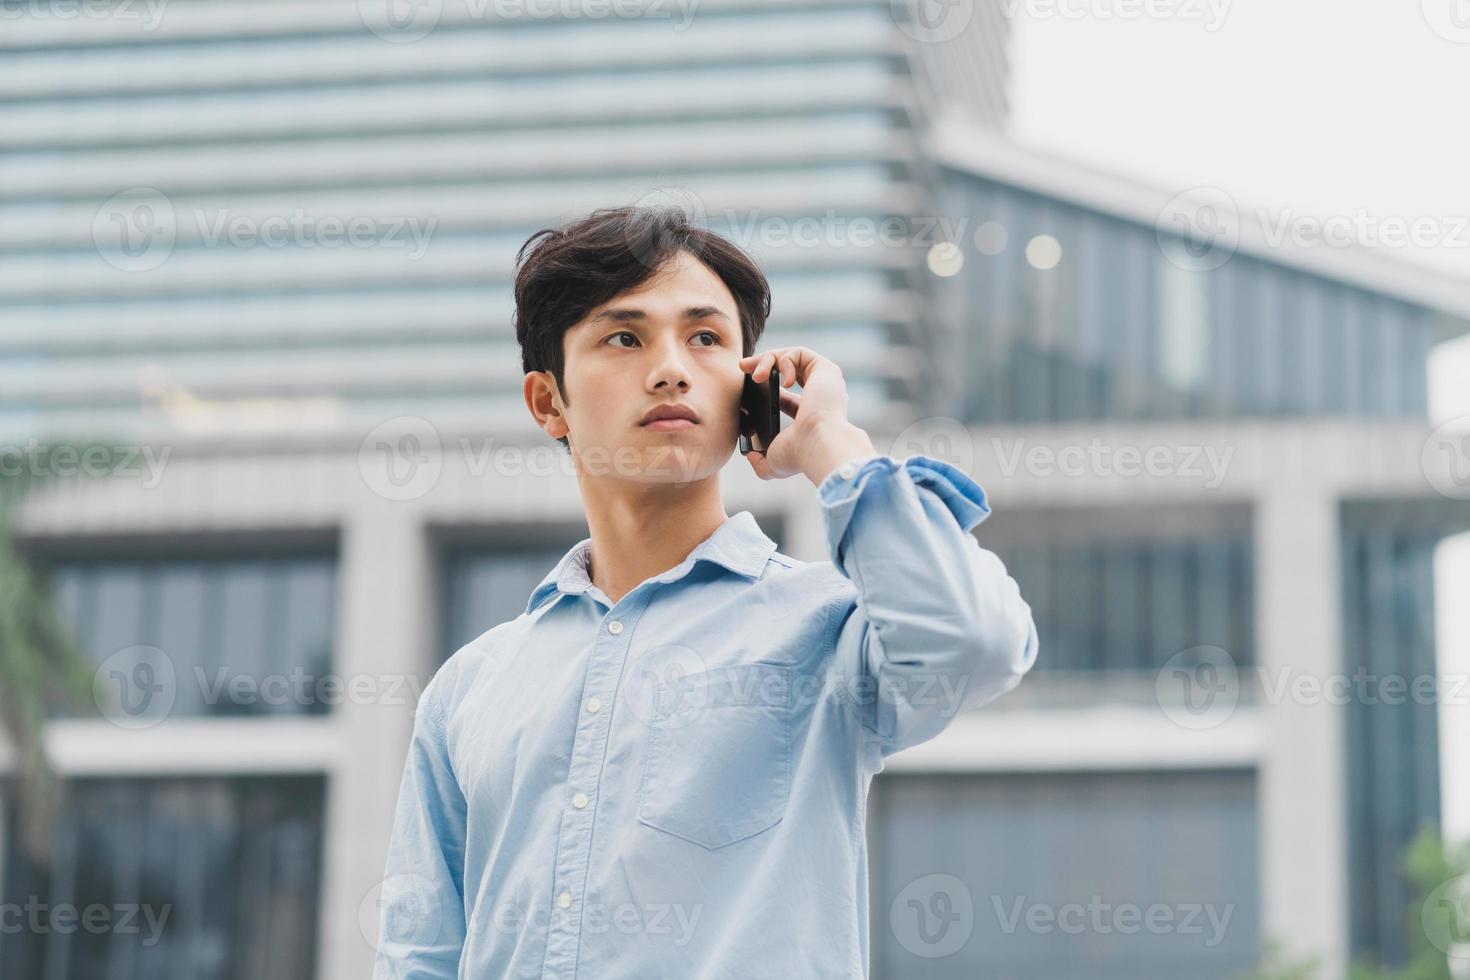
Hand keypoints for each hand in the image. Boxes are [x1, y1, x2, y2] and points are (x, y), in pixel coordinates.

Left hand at [738, 347, 875, 483]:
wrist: (816, 445)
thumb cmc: (799, 456)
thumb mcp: (773, 462)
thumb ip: (759, 460)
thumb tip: (749, 455)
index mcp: (811, 416)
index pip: (787, 397)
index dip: (765, 389)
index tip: (747, 388)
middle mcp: (820, 396)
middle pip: (788, 370)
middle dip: (762, 364)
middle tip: (742, 367)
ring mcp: (825, 381)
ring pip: (791, 357)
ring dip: (767, 360)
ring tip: (755, 375)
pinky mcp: (826, 369)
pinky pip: (800, 353)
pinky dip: (783, 360)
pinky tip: (782, 380)